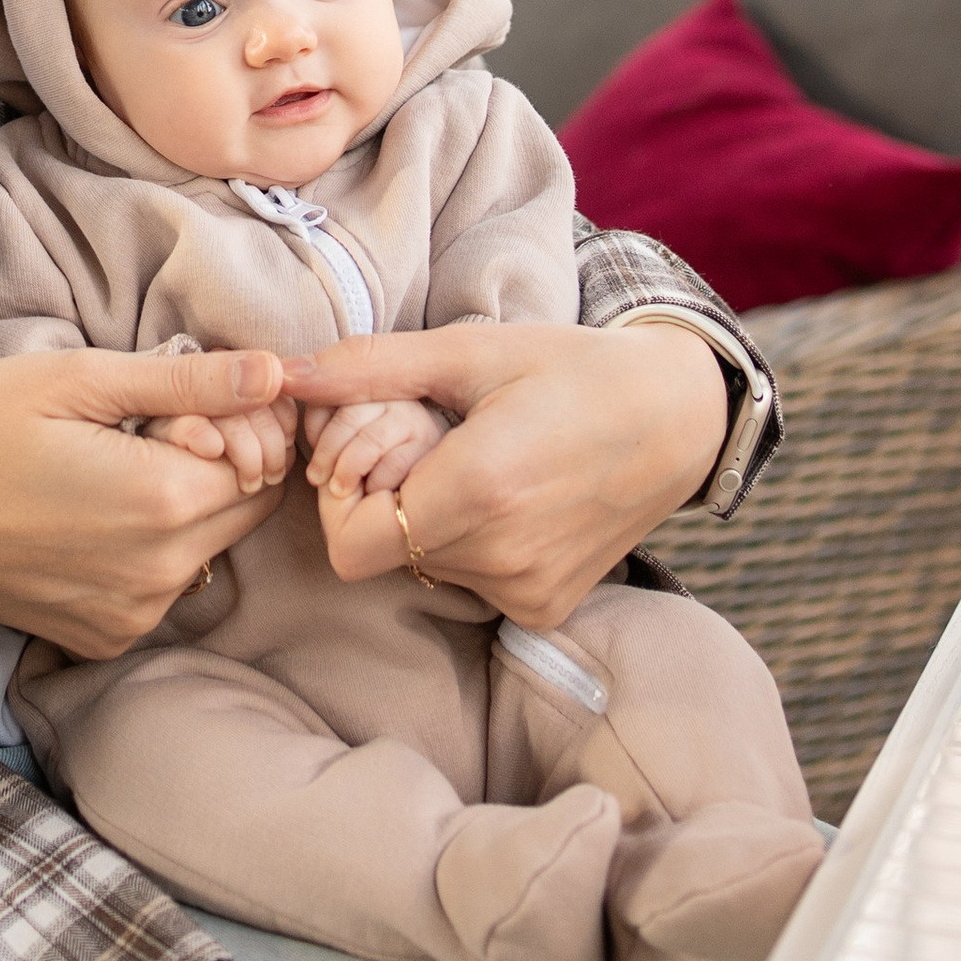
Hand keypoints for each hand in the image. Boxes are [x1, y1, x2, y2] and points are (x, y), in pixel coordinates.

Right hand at [0, 343, 292, 658]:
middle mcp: (161, 574)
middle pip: (246, 509)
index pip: (264, 459)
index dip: (233, 422)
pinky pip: (165, 586)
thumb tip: (276, 371)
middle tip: (144, 431)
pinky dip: (150, 550)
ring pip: (209, 549)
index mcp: (162, 501)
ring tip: (110, 473)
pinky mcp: (107, 639)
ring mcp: (134, 615)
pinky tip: (91, 519)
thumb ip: (189, 381)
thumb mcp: (80, 380)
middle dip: (219, 463)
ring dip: (185, 507)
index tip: (174, 404)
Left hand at [276, 314, 726, 628]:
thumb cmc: (572, 369)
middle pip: (386, 554)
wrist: (678, 416)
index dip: (343, 502)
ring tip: (480, 464)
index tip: (375, 454)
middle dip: (388, 500)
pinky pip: (472, 582)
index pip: (350, 546)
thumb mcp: (471, 353)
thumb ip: (371, 369)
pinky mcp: (546, 607)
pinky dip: (473, 543)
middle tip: (433, 445)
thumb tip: (283, 374)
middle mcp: (502, 555)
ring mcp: (527, 590)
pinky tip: (513, 496)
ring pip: (426, 568)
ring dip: (433, 521)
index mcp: (477, 491)